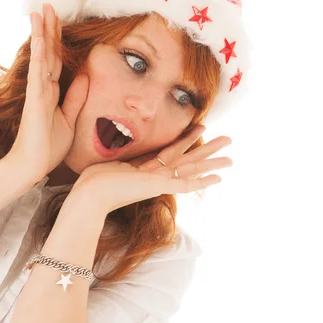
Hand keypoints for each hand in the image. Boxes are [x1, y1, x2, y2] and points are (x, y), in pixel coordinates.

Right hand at [5, 3, 89, 181]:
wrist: (33, 166)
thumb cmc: (48, 147)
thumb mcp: (69, 119)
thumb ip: (75, 98)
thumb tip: (84, 76)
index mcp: (51, 92)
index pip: (56, 60)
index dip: (57, 41)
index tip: (57, 21)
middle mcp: (43, 88)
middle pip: (48, 52)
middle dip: (49, 29)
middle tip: (49, 6)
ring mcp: (37, 92)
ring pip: (41, 57)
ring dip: (41, 33)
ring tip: (41, 11)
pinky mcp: (34, 100)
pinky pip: (38, 73)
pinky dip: (38, 54)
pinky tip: (39, 37)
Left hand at [72, 125, 232, 213]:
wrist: (90, 194)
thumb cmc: (93, 180)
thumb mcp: (111, 161)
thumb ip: (122, 155)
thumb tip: (118, 142)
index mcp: (145, 170)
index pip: (170, 153)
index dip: (185, 140)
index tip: (198, 129)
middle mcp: (156, 177)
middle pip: (187, 159)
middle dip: (207, 149)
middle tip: (227, 140)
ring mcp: (159, 183)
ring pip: (192, 170)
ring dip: (212, 162)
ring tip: (231, 157)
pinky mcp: (160, 187)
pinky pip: (186, 184)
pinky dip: (203, 181)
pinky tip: (219, 178)